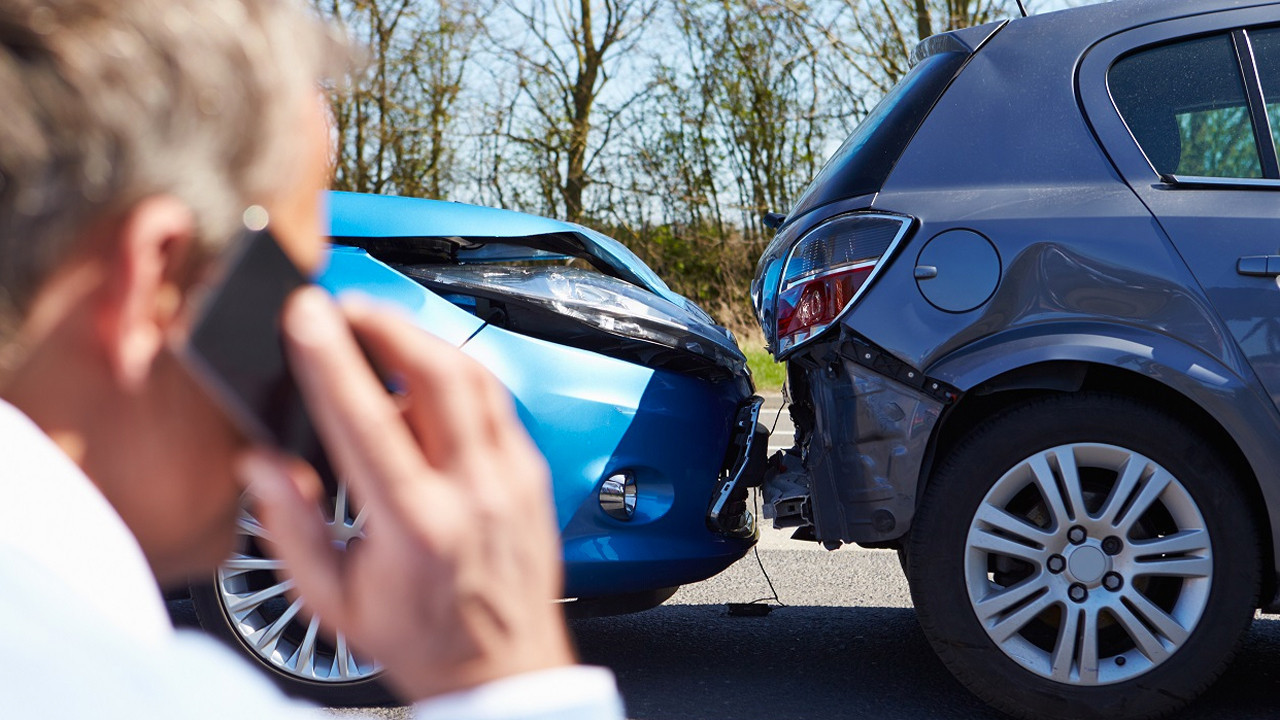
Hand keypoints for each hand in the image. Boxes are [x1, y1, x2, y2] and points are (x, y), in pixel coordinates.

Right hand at [238, 286, 574, 700]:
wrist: (503, 670)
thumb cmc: (421, 639)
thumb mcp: (334, 601)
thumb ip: (291, 528)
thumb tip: (261, 463)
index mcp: (416, 527)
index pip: (368, 420)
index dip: (331, 359)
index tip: (305, 315)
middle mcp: (474, 492)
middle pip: (437, 374)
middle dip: (386, 323)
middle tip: (345, 307)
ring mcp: (512, 478)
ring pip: (475, 377)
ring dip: (422, 340)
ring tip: (379, 329)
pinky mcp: (532, 472)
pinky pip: (496, 401)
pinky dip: (456, 375)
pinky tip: (425, 377)